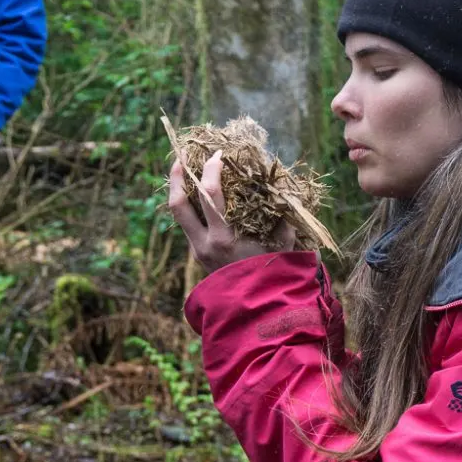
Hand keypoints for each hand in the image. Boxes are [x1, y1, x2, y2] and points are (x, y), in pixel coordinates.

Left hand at [168, 150, 295, 273]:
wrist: (255, 307)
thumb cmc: (273, 274)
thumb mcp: (283, 245)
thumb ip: (283, 218)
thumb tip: (284, 191)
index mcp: (224, 237)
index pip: (209, 195)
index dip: (211, 170)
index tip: (219, 154)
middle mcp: (205, 243)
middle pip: (179, 203)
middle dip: (178, 176)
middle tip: (182, 156)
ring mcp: (197, 249)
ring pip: (177, 214)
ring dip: (177, 189)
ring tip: (181, 169)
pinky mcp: (196, 253)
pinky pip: (187, 223)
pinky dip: (189, 205)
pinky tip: (195, 193)